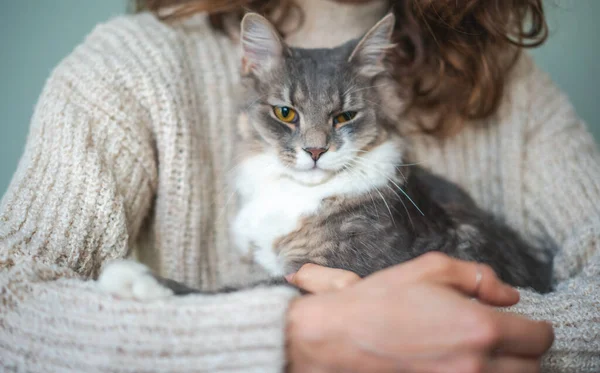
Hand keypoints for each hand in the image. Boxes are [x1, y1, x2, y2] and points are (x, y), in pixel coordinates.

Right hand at [285, 253, 553, 372]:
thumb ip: (478, 277)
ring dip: (506, 368)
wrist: (340, 335)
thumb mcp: (430, 269)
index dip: (537, 327)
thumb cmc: (381, 300)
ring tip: (485, 352)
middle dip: (524, 350)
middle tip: (503, 336)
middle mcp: (475, 365)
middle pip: (531, 368)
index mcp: (478, 328)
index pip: (538, 338)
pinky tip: (464, 363)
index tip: (525, 323)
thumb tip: (509, 296)